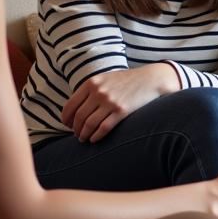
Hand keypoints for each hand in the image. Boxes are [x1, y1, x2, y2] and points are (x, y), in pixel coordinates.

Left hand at [61, 63, 179, 142]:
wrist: (151, 79)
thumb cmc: (127, 80)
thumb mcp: (105, 79)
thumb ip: (90, 90)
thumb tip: (75, 110)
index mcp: (91, 83)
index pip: (70, 105)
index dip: (66, 119)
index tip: (67, 125)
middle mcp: (99, 92)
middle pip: (79, 117)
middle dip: (75, 129)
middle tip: (77, 134)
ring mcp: (110, 102)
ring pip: (89, 124)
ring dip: (84, 135)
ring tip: (84, 138)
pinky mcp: (121, 111)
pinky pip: (103, 128)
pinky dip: (96, 136)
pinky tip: (95, 139)